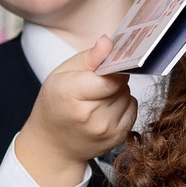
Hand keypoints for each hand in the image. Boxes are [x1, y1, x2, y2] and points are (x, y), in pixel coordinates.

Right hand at [14, 34, 136, 186]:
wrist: (52, 145)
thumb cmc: (55, 105)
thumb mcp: (61, 74)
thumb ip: (89, 57)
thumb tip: (109, 41)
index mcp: (71, 95)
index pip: (110, 77)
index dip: (112, 67)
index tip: (107, 64)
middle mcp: (90, 116)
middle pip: (120, 84)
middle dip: (112, 79)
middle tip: (95, 84)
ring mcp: (106, 130)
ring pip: (128, 96)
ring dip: (118, 93)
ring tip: (98, 98)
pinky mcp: (117, 138)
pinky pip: (133, 109)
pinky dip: (123, 106)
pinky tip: (106, 109)